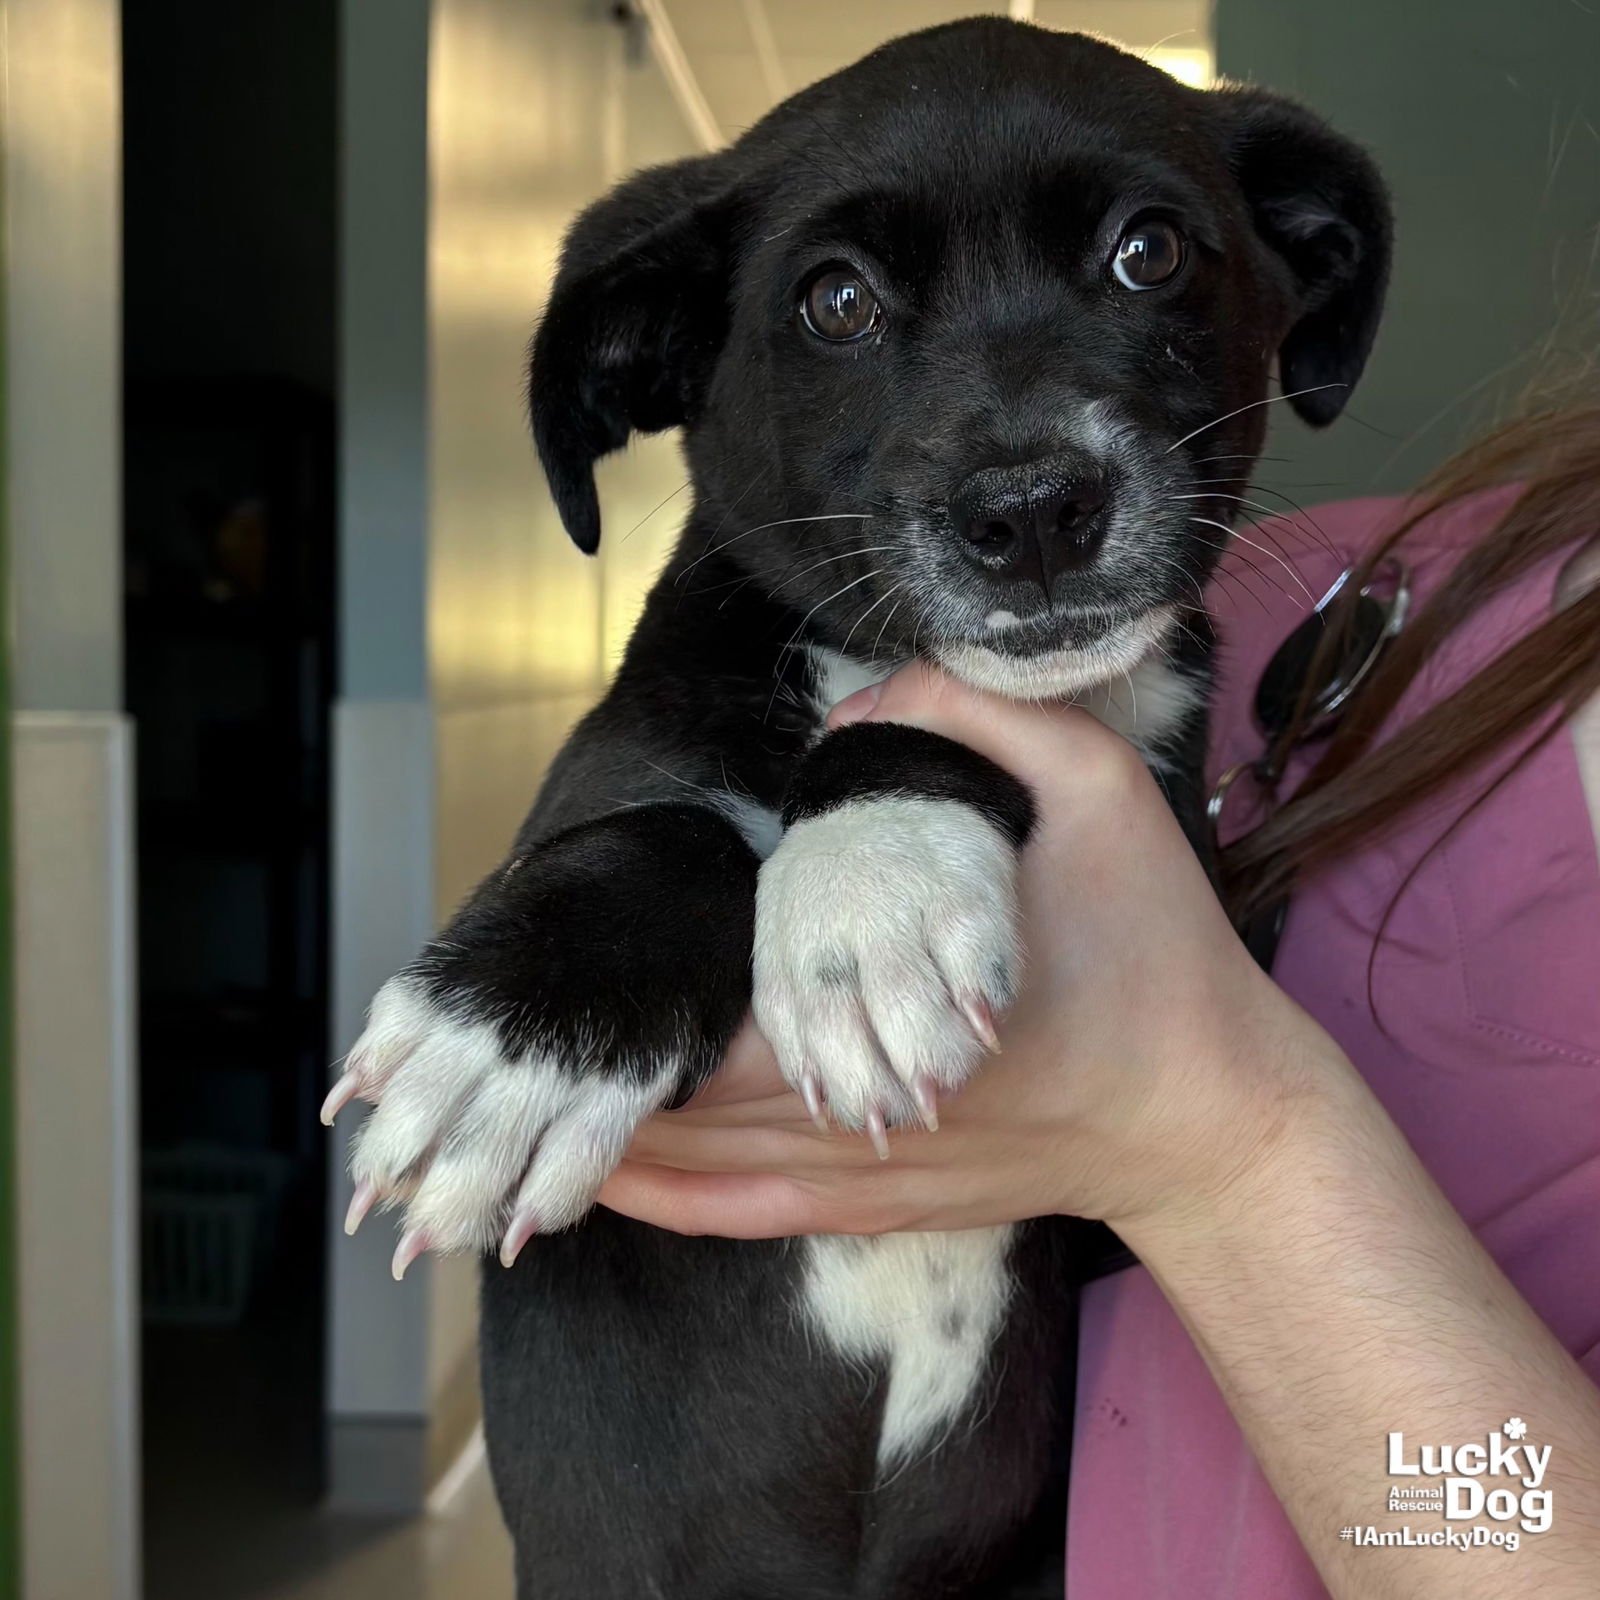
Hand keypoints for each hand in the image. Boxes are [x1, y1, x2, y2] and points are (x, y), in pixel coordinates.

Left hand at [600, 664, 1350, 1238]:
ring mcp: (870, 1172)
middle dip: (611, 1054)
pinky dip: (667, 1203)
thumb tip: (855, 709)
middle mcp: (870, 1102)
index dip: (658, 969)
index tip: (588, 938)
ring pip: (704, 1162)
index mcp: (909, 1000)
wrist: (1216, 1119)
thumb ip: (979, 723)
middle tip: (525, 1020)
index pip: (743, 990)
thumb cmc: (1158, 957)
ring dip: (614, 1131)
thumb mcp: (1101, 795)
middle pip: (699, 1085)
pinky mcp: (883, 1209)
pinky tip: (606, 1185)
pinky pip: (745, 1218)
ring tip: (525, 1102)